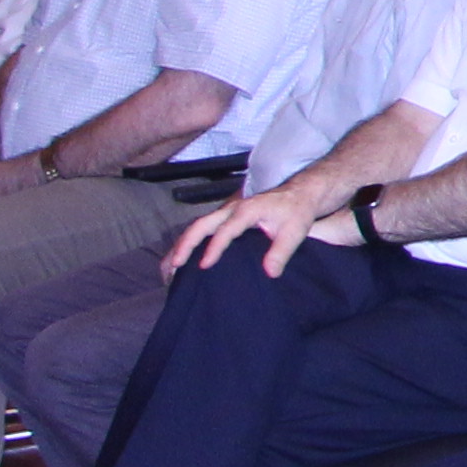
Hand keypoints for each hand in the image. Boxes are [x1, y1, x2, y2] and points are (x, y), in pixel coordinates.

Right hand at [169, 176, 335, 278]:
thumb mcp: (295, 231)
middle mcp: (232, 208)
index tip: (203, 265)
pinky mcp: (224, 218)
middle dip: (184, 244)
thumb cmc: (296, 211)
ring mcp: (226, 212)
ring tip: (167, 269)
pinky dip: (187, 243)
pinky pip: (201, 229)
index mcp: (247, 210)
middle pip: (201, 224)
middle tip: (174, 266)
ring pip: (196, 226)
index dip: (214, 248)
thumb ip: (281, 251)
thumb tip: (269, 273)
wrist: (299, 193)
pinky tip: (179, 262)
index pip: (226, 230)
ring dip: (180, 245)